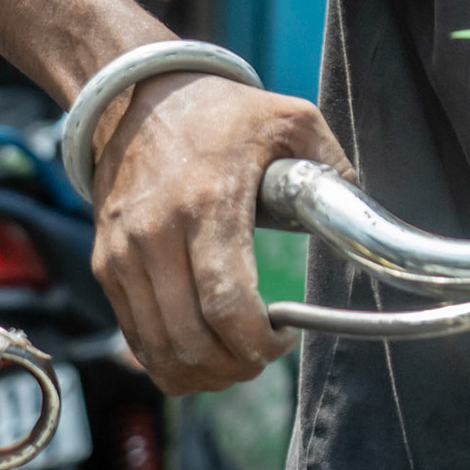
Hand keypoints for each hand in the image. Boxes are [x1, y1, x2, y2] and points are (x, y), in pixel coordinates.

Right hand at [90, 72, 353, 395]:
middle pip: (191, 339)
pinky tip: (200, 351)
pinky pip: (135, 336)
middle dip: (234, 366)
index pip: (227, 303)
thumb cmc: (221, 112)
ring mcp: (124, 255)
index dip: (257, 341)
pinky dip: (167, 359)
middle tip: (262, 356)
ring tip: (235, 360)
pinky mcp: (106, 266)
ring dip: (201, 373)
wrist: (141, 96)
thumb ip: (330, 162)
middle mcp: (157, 236)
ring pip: (159, 349)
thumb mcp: (290, 118)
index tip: (283, 340)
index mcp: (208, 204)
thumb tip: (362, 209)